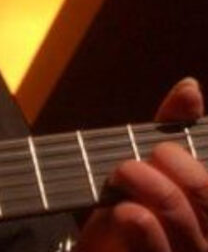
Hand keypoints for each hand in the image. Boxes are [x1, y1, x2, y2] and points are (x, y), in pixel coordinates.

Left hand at [77, 78, 207, 250]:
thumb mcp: (149, 166)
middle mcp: (207, 235)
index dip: (192, 161)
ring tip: (123, 175)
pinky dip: (146, 229)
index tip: (161, 151)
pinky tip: (127, 211)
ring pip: (189, 226)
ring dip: (154, 193)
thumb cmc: (127, 209)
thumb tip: (189, 87)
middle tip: (132, 161)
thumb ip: (172, 130)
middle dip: (174, 171)